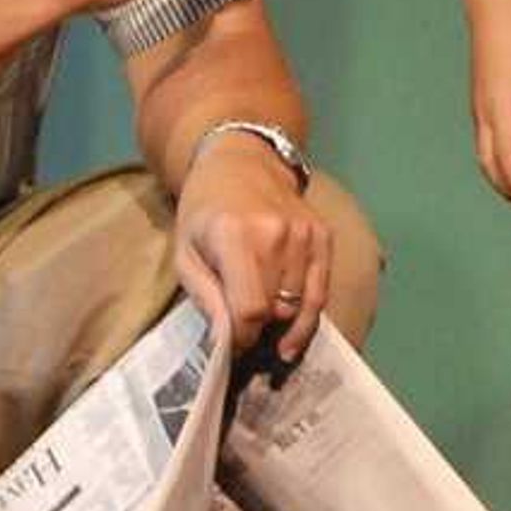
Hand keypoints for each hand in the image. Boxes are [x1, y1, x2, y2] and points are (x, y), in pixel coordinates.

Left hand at [172, 136, 330, 358]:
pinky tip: (294, 329)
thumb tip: (227, 342)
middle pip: (279, 310)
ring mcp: (306, 234)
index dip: (242, 339)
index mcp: (236, 237)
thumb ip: (206, 298)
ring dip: (285, 325)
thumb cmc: (203, 212)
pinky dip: (309, 314)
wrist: (241, 163)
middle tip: (248, 339)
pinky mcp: (324, 235)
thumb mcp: (186, 254)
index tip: (233, 347)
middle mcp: (277, 234)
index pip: (250, 309)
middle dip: (262, 333)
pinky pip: (322, 290)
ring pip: (302, 305)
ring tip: (269, 333)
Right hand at [469, 9, 510, 208]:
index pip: (506, 158)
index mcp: (499, 111)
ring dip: (497, 170)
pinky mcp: (479, 98)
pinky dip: (495, 152)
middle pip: (487, 161)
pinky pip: (484, 136)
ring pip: (483, 150)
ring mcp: (478, 106)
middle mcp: (483, 113)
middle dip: (502, 185)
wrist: (492, 15)